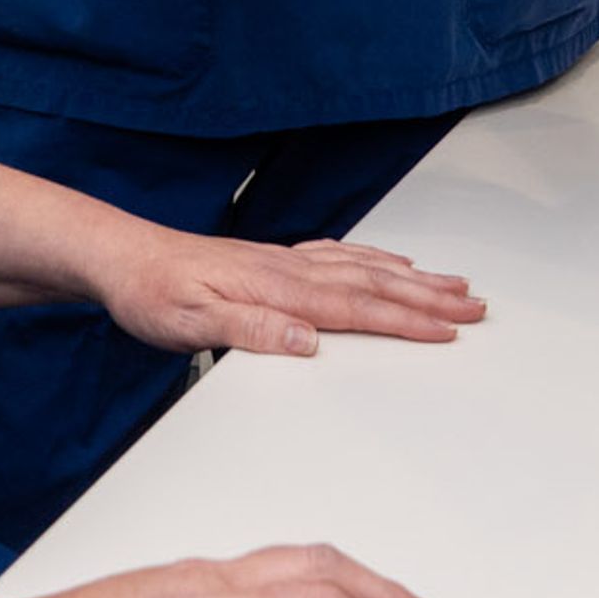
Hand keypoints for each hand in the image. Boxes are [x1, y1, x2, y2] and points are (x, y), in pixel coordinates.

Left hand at [91, 225, 485, 360]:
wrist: (122, 258)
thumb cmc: (151, 293)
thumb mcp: (189, 323)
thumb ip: (250, 331)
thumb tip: (307, 341)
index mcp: (275, 290)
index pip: (355, 309)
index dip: (406, 321)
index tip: (449, 329)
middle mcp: (287, 270)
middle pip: (374, 283)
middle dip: (429, 296)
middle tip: (476, 304)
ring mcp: (284, 262)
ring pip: (364, 267)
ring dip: (413, 276)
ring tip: (453, 283)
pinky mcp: (273, 260)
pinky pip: (340, 256)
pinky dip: (375, 259)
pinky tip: (390, 262)